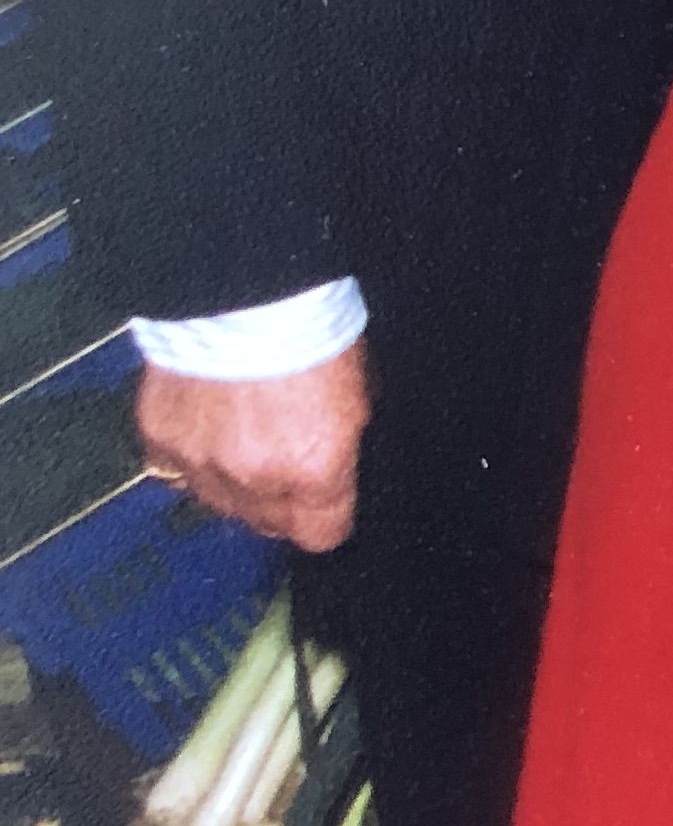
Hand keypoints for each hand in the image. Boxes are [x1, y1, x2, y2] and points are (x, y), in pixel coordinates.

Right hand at [140, 346, 366, 551]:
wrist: (247, 291)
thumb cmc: (314, 327)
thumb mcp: (358, 390)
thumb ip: (343, 441)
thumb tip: (338, 463)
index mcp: (315, 467)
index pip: (322, 534)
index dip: (328, 516)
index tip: (330, 503)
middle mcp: (256, 478)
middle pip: (268, 524)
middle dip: (281, 501)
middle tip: (287, 460)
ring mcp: (202, 463)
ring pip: (219, 503)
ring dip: (234, 481)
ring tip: (247, 435)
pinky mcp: (160, 440)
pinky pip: (175, 469)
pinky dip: (192, 454)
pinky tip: (208, 422)